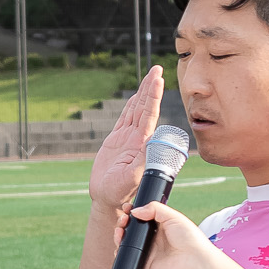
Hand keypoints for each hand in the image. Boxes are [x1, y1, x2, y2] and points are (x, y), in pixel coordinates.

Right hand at [89, 66, 166, 214]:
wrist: (109, 200)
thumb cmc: (121, 192)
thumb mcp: (133, 177)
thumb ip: (143, 160)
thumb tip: (152, 142)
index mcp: (144, 144)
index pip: (151, 115)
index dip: (154, 97)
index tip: (159, 80)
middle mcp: (138, 138)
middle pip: (145, 107)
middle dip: (151, 88)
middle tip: (158, 69)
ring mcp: (128, 138)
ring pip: (136, 110)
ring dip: (143, 93)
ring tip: (150, 76)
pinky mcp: (116, 141)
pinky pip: (124, 119)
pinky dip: (130, 106)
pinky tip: (136, 96)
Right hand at [117, 200, 222, 268]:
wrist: (194, 260)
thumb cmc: (189, 238)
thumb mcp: (173, 216)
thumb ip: (155, 208)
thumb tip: (135, 211)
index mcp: (159, 226)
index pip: (141, 217)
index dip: (132, 212)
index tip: (126, 208)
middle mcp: (152, 239)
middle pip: (131, 229)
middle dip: (123, 222)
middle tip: (123, 219)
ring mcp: (147, 252)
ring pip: (126, 243)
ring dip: (119, 235)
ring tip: (120, 230)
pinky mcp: (144, 264)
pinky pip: (128, 259)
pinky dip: (120, 253)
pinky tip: (120, 245)